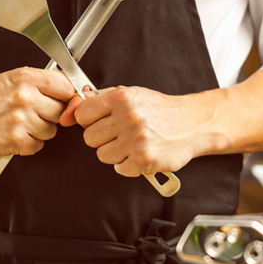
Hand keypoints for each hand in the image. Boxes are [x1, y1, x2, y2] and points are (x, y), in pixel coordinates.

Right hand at [0, 67, 75, 155]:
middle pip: (62, 112)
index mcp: (26, 77)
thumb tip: (75, 92)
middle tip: (32, 112)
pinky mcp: (15, 140)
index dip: (68, 96)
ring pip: (51, 131)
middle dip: (51, 115)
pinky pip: (38, 146)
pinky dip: (28, 144)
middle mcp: (25, 97)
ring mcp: (20, 119)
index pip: (67, 87)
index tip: (65, 101)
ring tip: (19, 122)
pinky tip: (14, 134)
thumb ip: (44, 83)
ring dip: (39, 130)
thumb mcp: (14, 78)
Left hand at [60, 86, 209, 176]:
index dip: (89, 120)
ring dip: (115, 153)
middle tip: (120, 133)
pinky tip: (141, 153)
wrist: (193, 123)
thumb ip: (99, 100)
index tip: (99, 121)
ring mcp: (136, 140)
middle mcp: (128, 117)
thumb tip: (68, 110)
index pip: (82, 114)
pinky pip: (119, 169)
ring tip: (132, 143)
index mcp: (122, 98)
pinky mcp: (144, 160)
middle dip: (103, 138)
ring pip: (102, 155)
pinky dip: (128, 165)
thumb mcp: (131, 94)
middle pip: (89, 138)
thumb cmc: (160, 110)